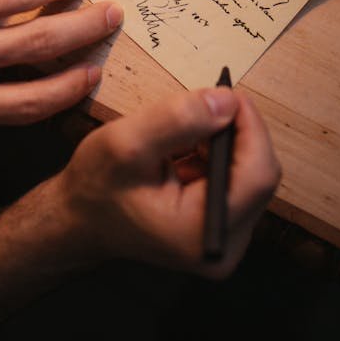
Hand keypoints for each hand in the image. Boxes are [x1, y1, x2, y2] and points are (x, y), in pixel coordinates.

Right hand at [58, 87, 279, 276]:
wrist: (80, 219)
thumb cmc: (96, 187)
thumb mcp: (126, 142)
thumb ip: (178, 120)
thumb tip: (227, 101)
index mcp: (203, 234)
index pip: (258, 175)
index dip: (251, 128)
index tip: (228, 94)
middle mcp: (224, 247)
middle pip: (259, 175)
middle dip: (234, 133)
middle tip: (201, 108)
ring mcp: (225, 240)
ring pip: (249, 173)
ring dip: (223, 142)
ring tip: (182, 136)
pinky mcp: (220, 227)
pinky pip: (235, 180)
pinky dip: (216, 155)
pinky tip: (185, 151)